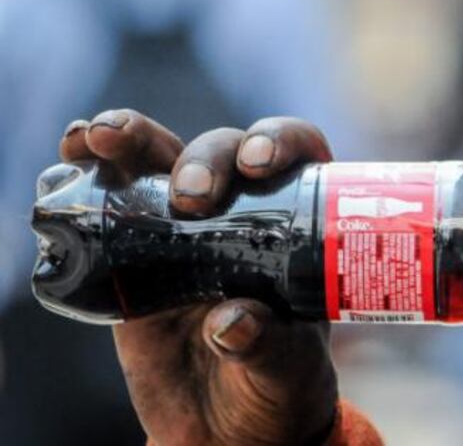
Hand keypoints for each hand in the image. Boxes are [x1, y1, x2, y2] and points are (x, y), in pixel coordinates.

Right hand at [59, 110, 338, 444]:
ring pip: (161, 158)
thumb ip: (268, 345)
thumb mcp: (288, 368)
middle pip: (225, 152)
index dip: (279, 141)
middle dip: (205, 159)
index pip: (296, 155)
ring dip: (133, 136)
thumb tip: (231, 322)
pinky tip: (76, 151)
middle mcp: (243, 210)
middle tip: (192, 197)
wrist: (226, 429)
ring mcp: (184, 227)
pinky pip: (111, 197)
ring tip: (104, 134)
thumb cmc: (278, 385)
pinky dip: (92, 166)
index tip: (259, 164)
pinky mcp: (133, 252)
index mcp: (298, 223)